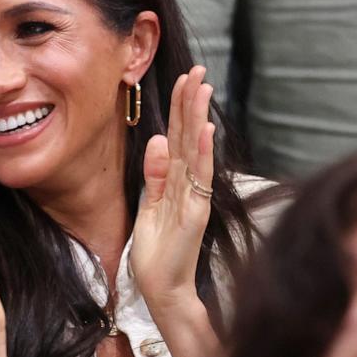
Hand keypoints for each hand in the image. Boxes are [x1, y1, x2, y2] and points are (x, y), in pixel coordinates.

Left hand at [129, 67, 215, 304]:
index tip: (184, 78)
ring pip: (198, 150)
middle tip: (198, 69)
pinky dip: (204, 153)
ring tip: (203, 87)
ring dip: (200, 118)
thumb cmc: (157, 250)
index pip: (180, 136)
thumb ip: (155, 174)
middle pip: (191, 136)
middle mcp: (190, 184)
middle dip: (193, 102)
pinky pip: (200, 178)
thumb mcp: (150, 204)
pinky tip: (206, 130)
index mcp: (177, 180)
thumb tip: (156, 140)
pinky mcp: (196, 213)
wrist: (163, 287)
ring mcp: (196, 196)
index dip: (180, 108)